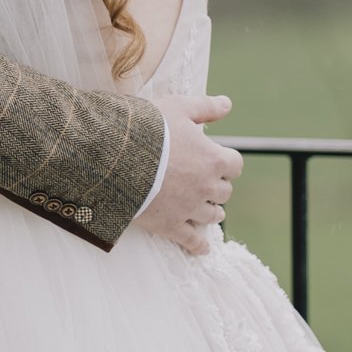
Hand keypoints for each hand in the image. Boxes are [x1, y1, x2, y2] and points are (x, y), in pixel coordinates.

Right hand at [133, 94, 243, 255]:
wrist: (117, 157)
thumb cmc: (148, 128)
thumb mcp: (177, 108)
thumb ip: (205, 107)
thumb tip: (228, 104)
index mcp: (212, 159)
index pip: (234, 165)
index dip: (226, 162)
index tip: (215, 159)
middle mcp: (206, 186)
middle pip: (224, 192)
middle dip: (217, 186)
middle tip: (206, 183)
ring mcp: (189, 209)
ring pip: (212, 216)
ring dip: (211, 211)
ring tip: (207, 210)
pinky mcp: (170, 225)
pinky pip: (192, 241)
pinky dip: (199, 245)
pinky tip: (202, 247)